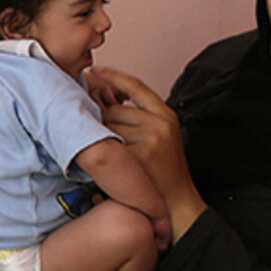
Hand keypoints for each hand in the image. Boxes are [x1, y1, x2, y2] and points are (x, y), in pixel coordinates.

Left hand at [90, 67, 202, 242]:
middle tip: (93, 127)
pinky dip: (101, 149)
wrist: (177, 201)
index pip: (135, 86)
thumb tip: (106, 98)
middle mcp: (159, 123)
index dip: (112, 76)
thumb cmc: (165, 171)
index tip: (93, 70)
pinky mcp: (138, 156)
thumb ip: (141, 118)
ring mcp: (149, 140)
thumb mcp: (162, 136)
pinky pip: (108, 144)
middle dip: (100, 118)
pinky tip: (102, 158)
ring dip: (99, 135)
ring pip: (108, 125)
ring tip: (103, 147)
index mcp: (166, 115)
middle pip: (114, 108)